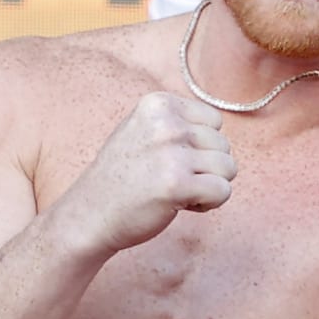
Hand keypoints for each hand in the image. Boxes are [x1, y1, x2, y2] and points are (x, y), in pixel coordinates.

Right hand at [60, 94, 235, 255]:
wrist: (90, 214)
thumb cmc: (123, 175)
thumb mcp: (143, 130)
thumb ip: (178, 121)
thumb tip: (219, 123)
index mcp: (158, 104)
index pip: (215, 121)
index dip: (201, 146)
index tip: (172, 159)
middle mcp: (166, 123)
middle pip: (224, 145)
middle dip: (206, 167)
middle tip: (170, 178)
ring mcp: (171, 153)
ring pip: (228, 168)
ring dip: (208, 185)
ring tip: (176, 190)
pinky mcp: (177, 184)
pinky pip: (223, 191)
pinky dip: (209, 203)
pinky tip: (180, 204)